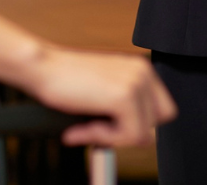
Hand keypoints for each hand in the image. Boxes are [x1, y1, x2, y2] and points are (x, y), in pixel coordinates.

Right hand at [26, 45, 175, 147]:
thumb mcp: (106, 92)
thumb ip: (128, 110)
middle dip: (127, 133)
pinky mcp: (124, 96)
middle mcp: (142, 71)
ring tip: (86, 126)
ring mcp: (135, 82)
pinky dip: (103, 138)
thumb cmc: (68, 80)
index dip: (136, 125)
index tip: (109, 123)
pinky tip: (82, 126)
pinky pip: (128, 137)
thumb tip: (146, 138)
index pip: (162, 112)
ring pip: (142, 135)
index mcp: (140, 68)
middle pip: (155, 125)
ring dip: (112, 137)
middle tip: (97, 128)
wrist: (43, 68)